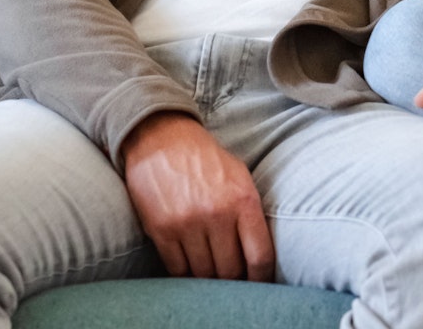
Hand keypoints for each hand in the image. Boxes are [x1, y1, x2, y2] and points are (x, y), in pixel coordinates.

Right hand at [122, 112, 274, 281]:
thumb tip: (259, 254)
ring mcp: (187, 224)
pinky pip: (177, 268)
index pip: (259, 256)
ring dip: (208, 278)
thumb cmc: (206, 160)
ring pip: (203, 274)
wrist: (161, 139)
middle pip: (231, 271)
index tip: (258, 283)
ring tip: (211, 273)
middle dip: (233, 279)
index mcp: (243, 201)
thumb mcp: (241, 177)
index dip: (261, 278)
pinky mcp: (161, 229)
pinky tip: (190, 268)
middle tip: (231, 279)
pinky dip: (185, 274)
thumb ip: (251, 213)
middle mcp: (217, 215)